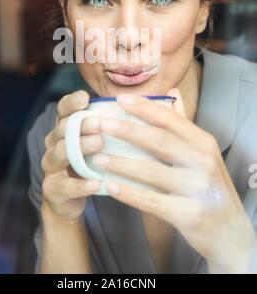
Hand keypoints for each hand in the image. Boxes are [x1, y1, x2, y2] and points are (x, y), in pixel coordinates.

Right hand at [41, 90, 103, 222]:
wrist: (68, 201)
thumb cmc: (88, 164)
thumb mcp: (94, 143)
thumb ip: (107, 126)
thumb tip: (139, 105)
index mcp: (63, 128)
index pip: (63, 109)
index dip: (72, 103)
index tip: (86, 97)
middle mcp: (53, 143)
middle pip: (63, 129)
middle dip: (82, 124)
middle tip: (101, 123)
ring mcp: (50, 166)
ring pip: (61, 153)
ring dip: (80, 147)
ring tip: (99, 143)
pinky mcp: (52, 189)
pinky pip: (66, 185)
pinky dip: (81, 185)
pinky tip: (97, 183)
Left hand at [92, 89, 256, 272]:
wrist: (230, 233)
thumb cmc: (209, 188)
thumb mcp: (203, 155)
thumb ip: (183, 127)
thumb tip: (172, 94)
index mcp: (204, 143)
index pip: (170, 119)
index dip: (144, 107)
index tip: (119, 98)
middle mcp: (203, 162)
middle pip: (159, 141)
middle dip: (127, 130)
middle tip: (100, 124)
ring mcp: (197, 189)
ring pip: (151, 171)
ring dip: (121, 163)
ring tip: (97, 158)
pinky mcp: (188, 214)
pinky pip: (151, 201)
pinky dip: (128, 193)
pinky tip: (110, 186)